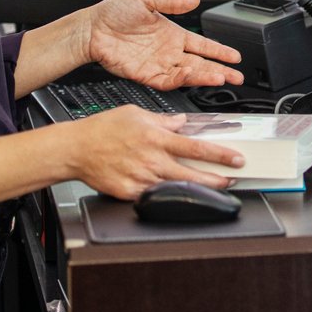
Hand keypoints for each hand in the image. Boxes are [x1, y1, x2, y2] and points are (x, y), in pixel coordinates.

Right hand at [68, 107, 244, 199]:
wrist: (75, 149)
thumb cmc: (101, 130)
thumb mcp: (136, 114)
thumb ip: (163, 120)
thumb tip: (182, 122)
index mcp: (156, 138)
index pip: (196, 148)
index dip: (220, 155)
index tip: (236, 158)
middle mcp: (152, 160)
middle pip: (192, 174)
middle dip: (217, 179)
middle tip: (232, 179)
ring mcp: (141, 179)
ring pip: (177, 187)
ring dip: (197, 189)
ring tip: (212, 187)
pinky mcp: (130, 193)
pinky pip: (154, 197)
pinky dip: (168, 196)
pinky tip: (179, 195)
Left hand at [82, 0, 243, 89]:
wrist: (91, 29)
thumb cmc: (113, 12)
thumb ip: (172, 2)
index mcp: (172, 33)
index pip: (202, 45)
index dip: (219, 51)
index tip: (235, 56)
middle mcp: (168, 51)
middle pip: (200, 63)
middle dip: (220, 70)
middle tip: (237, 76)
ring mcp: (158, 64)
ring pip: (188, 74)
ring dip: (204, 76)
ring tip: (221, 78)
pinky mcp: (145, 75)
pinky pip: (167, 81)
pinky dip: (182, 80)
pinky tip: (192, 77)